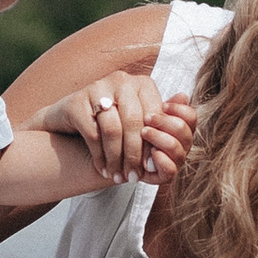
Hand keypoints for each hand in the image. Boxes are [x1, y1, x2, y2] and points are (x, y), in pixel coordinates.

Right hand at [47, 75, 188, 184]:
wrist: (71, 121)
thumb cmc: (113, 123)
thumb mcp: (139, 123)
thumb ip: (162, 121)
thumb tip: (186, 106)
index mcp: (143, 84)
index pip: (154, 116)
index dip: (153, 144)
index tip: (151, 167)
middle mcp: (122, 80)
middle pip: (135, 122)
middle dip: (134, 155)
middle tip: (133, 177)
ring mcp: (97, 87)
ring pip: (113, 129)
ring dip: (116, 158)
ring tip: (117, 176)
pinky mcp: (77, 101)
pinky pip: (93, 133)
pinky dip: (99, 156)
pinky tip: (102, 168)